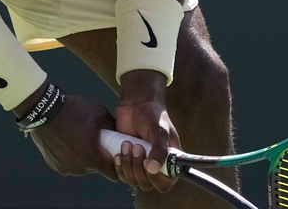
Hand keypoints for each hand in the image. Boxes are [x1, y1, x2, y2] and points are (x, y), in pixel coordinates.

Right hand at [28, 95, 118, 181]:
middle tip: (96, 140)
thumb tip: (118, 134)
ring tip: (79, 137)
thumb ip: (112, 127)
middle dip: (98, 156)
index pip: (113, 174)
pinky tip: (66, 140)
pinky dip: (70, 155)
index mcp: (92, 159)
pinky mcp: (53, 165)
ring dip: (83, 156)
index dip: (117, 165)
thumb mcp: (100, 113)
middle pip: (96, 168)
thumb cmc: (75, 112)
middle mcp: (79, 169)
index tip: (116, 154)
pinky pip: (68, 163)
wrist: (44, 111)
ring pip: (81, 166)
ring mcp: (64, 168)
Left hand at [113, 70, 179, 192]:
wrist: (136, 104)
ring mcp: (139, 164)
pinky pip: (122, 174)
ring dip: (128, 165)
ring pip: (132, 180)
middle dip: (138, 168)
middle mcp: (155, 166)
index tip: (148, 163)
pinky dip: (119, 166)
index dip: (156, 179)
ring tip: (127, 144)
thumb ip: (159, 150)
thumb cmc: (153, 115)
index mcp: (169, 161)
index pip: (164, 183)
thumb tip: (152, 169)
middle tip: (137, 146)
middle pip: (146, 184)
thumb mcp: (160, 131)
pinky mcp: (126, 160)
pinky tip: (118, 153)